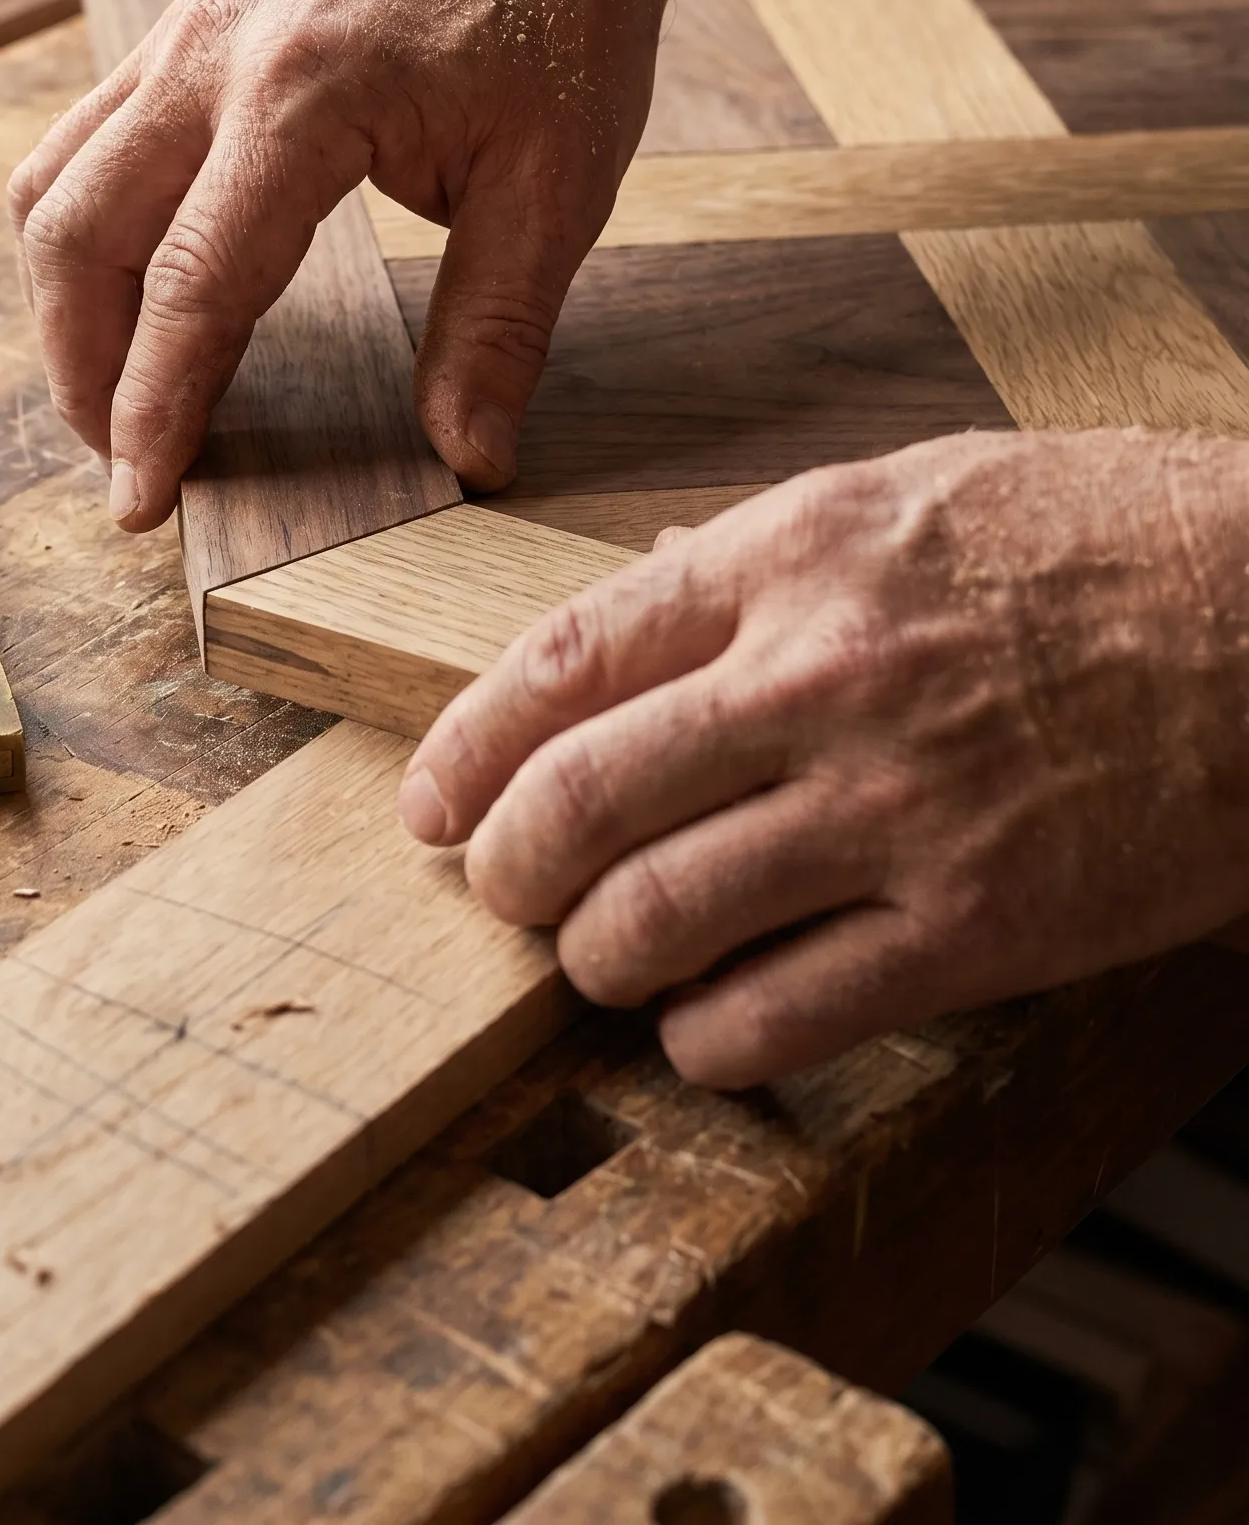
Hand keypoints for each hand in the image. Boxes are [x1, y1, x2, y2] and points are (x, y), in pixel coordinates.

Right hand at [8, 0, 672, 529]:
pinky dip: (81, 233)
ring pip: (52, 184)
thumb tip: (472, 457)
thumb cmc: (561, 26)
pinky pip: (83, 142)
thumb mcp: (557, 190)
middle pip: (74, 234)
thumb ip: (498, 330)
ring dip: (64, 302)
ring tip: (115, 392)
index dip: (153, 408)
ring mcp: (185, 35)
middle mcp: (214, 56)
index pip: (191, 285)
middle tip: (124, 460)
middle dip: (80, 368)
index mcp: (303, 95)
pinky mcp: (185, 34)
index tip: (138, 501)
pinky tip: (132, 291)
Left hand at [398, 431, 1248, 1088]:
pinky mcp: (979, 929)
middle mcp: (821, 680)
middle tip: (500, 892)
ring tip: (599, 961)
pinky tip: (704, 1025)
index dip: (465, 747)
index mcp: (791, 557)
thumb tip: (638, 590)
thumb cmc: (1101, 539)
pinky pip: (780, 1017)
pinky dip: (706, 1040)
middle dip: (503, 870)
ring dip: (593, 962)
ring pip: (655, 923)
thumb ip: (755, 554)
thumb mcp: (909, 491)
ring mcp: (897, 809)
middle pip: (576, 803)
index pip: (561, 660)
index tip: (430, 800)